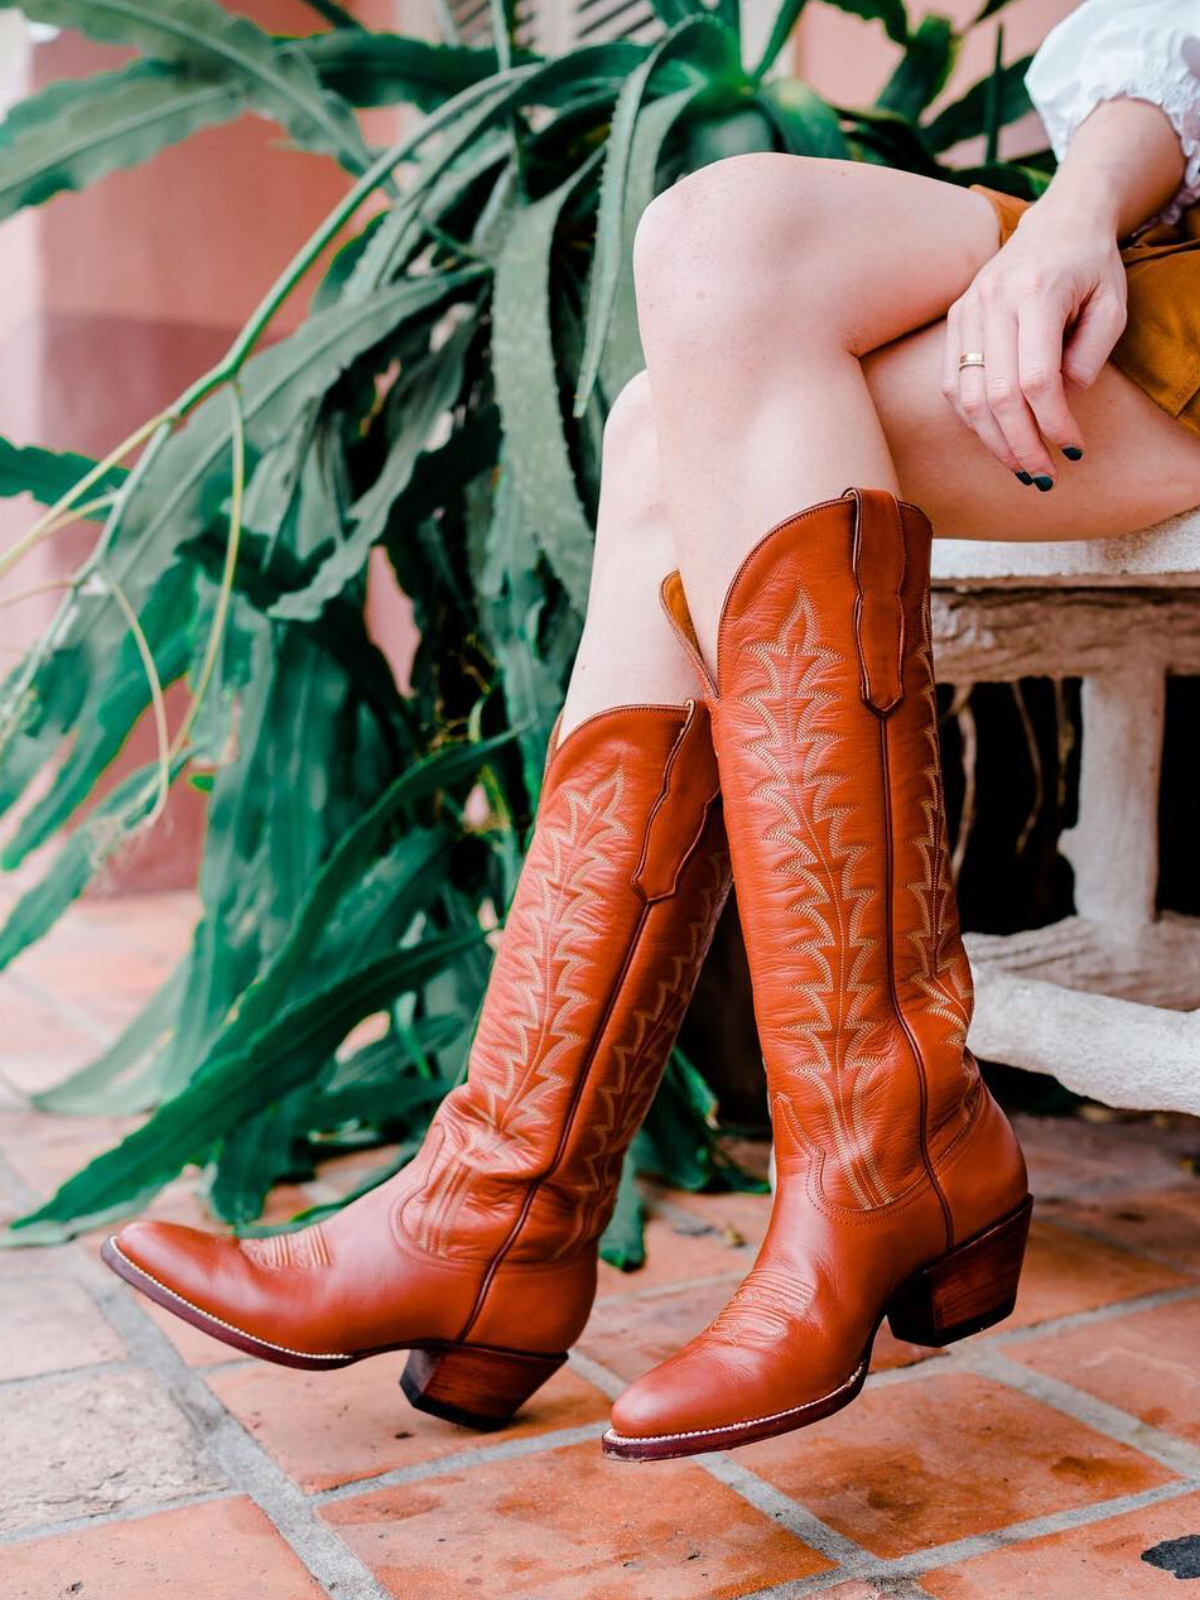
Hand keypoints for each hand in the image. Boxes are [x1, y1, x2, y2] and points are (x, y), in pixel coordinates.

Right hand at [942, 198, 1127, 488]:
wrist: (1061, 220)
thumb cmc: (1092, 266)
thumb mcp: (1112, 305)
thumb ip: (1090, 355)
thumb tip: (1061, 401)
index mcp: (1036, 292)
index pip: (1036, 379)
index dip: (1053, 423)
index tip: (1073, 449)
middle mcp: (993, 300)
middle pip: (995, 395)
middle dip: (1020, 445)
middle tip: (1043, 476)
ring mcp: (968, 309)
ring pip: (966, 396)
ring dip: (992, 441)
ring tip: (1019, 467)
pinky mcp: (956, 319)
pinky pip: (953, 383)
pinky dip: (972, 419)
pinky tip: (996, 437)